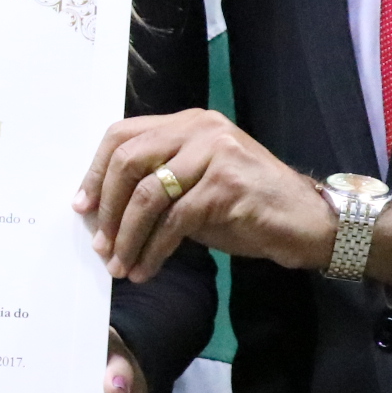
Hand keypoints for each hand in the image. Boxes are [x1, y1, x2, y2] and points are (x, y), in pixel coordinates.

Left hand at [76, 109, 343, 279]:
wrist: (308, 222)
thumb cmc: (249, 206)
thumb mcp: (199, 182)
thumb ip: (160, 181)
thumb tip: (106, 211)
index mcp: (189, 122)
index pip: (123, 134)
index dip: (95, 171)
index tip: (83, 207)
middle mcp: (201, 129)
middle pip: (129, 160)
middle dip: (107, 208)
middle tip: (99, 244)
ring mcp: (215, 154)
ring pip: (148, 194)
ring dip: (127, 237)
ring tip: (119, 265)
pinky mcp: (226, 186)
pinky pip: (174, 221)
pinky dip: (153, 251)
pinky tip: (146, 270)